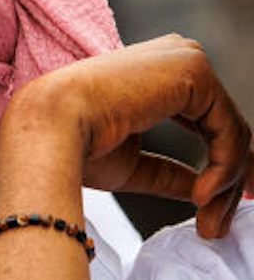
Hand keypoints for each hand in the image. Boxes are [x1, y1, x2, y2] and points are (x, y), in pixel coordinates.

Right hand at [5, 37, 251, 236]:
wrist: (47, 129)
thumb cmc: (72, 145)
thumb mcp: (131, 165)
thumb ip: (169, 172)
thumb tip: (201, 190)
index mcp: (158, 74)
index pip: (208, 119)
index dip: (223, 162)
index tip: (220, 203)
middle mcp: (177, 57)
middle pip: (224, 125)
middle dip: (232, 177)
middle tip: (220, 222)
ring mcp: (187, 60)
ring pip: (231, 131)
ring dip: (226, 183)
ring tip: (208, 220)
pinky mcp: (194, 72)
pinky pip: (229, 129)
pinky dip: (224, 168)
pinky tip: (201, 195)